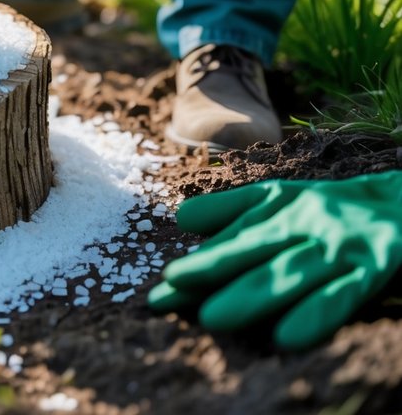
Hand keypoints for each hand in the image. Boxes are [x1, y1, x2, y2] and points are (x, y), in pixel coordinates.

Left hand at [149, 171, 401, 349]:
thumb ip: (235, 210)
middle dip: (209, 271)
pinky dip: (316, 313)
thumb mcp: (285, 199)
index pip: (232, 238)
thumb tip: (181, 220)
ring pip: (291, 272)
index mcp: (280, 205)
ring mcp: (339, 245)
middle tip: (169, 292)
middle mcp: (305, 222)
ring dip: (252, 294)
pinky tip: (287, 338)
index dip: (198, 262)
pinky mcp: (376, 265)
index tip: (162, 285)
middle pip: (253, 250)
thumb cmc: (335, 207)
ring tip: (212, 318)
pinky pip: (344, 294)